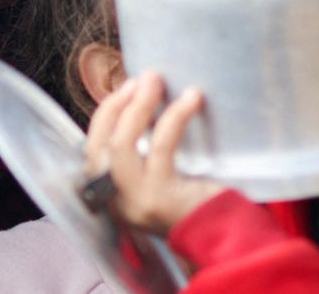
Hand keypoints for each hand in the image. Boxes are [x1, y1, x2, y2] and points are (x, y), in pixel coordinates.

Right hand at [84, 72, 222, 235]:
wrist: (227, 239)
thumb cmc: (196, 202)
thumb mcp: (158, 178)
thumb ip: (142, 152)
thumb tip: (141, 100)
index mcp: (110, 194)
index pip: (92, 149)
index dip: (105, 114)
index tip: (125, 88)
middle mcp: (116, 200)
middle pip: (100, 144)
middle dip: (117, 104)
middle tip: (143, 78)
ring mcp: (135, 200)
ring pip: (122, 144)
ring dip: (138, 107)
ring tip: (156, 81)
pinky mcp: (161, 196)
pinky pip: (161, 147)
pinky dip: (174, 117)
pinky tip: (191, 99)